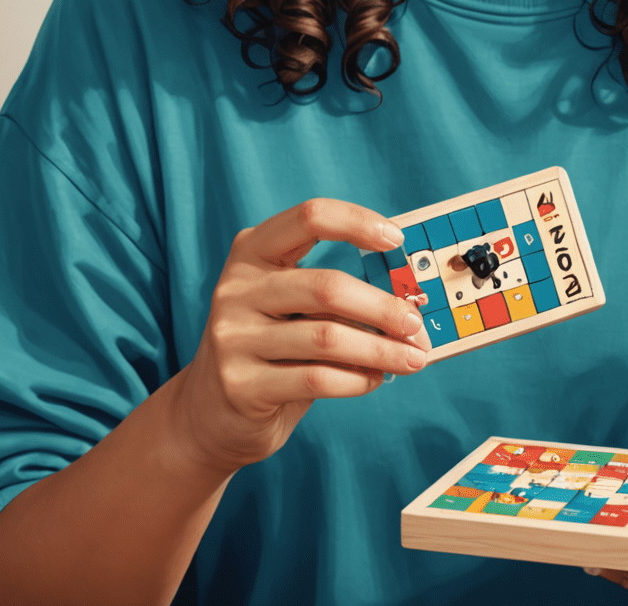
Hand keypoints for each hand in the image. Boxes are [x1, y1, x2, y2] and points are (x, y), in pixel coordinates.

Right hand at [167, 198, 430, 477]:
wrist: (211, 411)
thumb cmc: (271, 347)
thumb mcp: (292, 306)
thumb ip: (335, 295)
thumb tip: (408, 301)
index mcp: (253, 250)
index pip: (310, 216)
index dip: (357, 222)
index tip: (396, 240)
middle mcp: (237, 287)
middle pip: (326, 286)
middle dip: (383, 307)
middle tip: (417, 324)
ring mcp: (233, 337)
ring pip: (326, 337)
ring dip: (381, 350)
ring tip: (412, 358)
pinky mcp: (240, 385)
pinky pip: (315, 378)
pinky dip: (356, 379)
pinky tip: (374, 380)